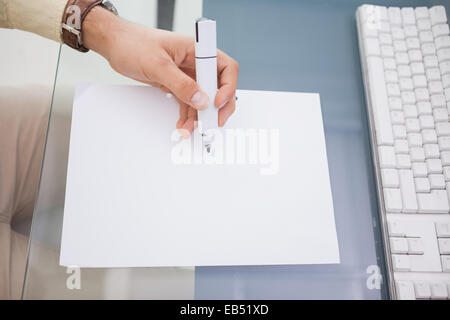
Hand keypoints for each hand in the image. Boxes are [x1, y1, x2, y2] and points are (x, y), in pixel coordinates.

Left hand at [83, 7, 238, 136]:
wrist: (115, 45)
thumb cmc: (133, 44)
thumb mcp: (158, 65)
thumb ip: (181, 84)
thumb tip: (201, 101)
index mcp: (197, 50)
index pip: (225, 68)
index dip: (227, 87)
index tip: (217, 102)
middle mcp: (195, 62)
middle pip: (219, 86)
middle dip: (218, 107)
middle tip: (213, 122)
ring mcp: (187, 74)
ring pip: (203, 99)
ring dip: (199, 116)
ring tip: (191, 128)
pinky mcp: (177, 84)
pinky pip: (188, 103)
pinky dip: (188, 115)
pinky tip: (183, 124)